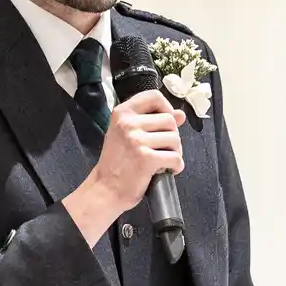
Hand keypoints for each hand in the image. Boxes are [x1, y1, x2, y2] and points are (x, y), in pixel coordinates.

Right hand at [65, 91, 184, 243]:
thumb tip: (180, 115)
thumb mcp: (128, 134)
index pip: (154, 96)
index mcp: (122, 113)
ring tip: (164, 160)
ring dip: (175, 152)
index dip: (167, 108)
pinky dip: (176, 166)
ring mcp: (136, 141)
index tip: (166, 122)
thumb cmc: (117, 162)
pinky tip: (168, 170)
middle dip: (172, 136)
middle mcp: (128, 123)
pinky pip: (175, 158)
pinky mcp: (146, 159)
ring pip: (175, 139)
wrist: (105, 189)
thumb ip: (153, 121)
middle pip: (169, 120)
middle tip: (163, 149)